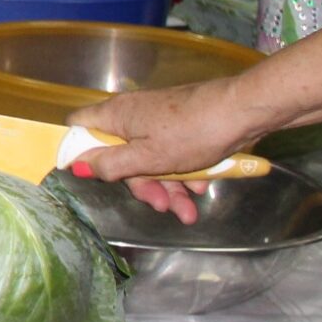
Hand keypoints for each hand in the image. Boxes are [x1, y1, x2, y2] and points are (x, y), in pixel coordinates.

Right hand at [67, 80, 256, 224]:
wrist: (244, 111)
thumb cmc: (192, 133)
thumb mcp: (147, 157)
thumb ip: (110, 164)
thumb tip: (77, 166)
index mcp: (115, 117)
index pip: (78, 128)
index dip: (78, 152)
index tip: (92, 175)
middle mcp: (131, 115)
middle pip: (119, 154)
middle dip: (140, 184)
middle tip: (159, 205)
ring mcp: (157, 121)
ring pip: (148, 159)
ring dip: (167, 187)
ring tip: (188, 210)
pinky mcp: (180, 127)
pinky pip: (170, 154)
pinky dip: (182, 173)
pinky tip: (200, 188)